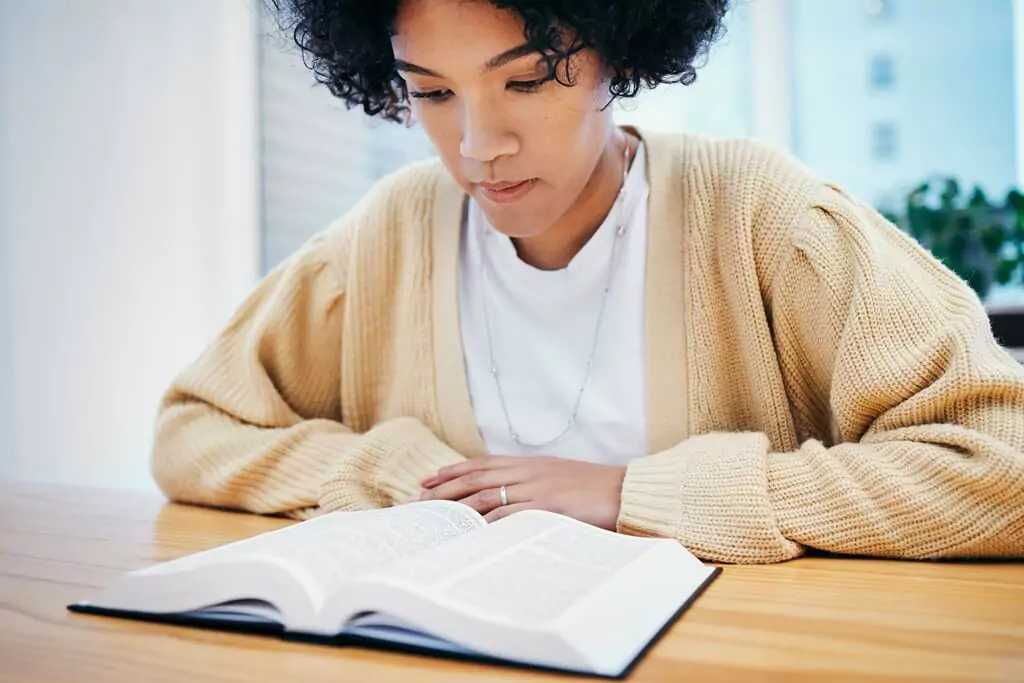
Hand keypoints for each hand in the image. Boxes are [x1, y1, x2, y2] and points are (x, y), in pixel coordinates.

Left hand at [419, 456, 625, 528]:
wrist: (623, 491)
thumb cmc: (593, 487)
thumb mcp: (558, 476)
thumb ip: (532, 481)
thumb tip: (507, 495)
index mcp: (529, 464)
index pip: (481, 464)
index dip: (452, 471)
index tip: (428, 480)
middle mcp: (527, 472)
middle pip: (474, 477)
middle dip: (443, 488)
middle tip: (417, 499)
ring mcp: (536, 489)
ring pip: (485, 494)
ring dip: (456, 505)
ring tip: (433, 516)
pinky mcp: (546, 508)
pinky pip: (508, 514)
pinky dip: (486, 522)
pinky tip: (468, 531)